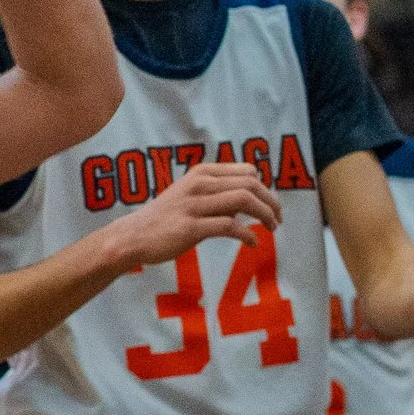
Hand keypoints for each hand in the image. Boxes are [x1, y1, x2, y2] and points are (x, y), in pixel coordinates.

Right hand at [109, 162, 277, 273]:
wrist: (134, 235)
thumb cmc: (166, 217)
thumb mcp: (191, 194)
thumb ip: (218, 193)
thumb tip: (250, 200)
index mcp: (202, 173)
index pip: (247, 171)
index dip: (265, 188)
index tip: (270, 204)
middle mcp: (200, 184)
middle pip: (250, 184)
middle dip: (271, 202)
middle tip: (278, 219)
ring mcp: (195, 205)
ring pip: (243, 200)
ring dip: (265, 215)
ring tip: (272, 228)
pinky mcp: (191, 227)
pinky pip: (229, 227)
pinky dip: (248, 235)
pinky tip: (252, 243)